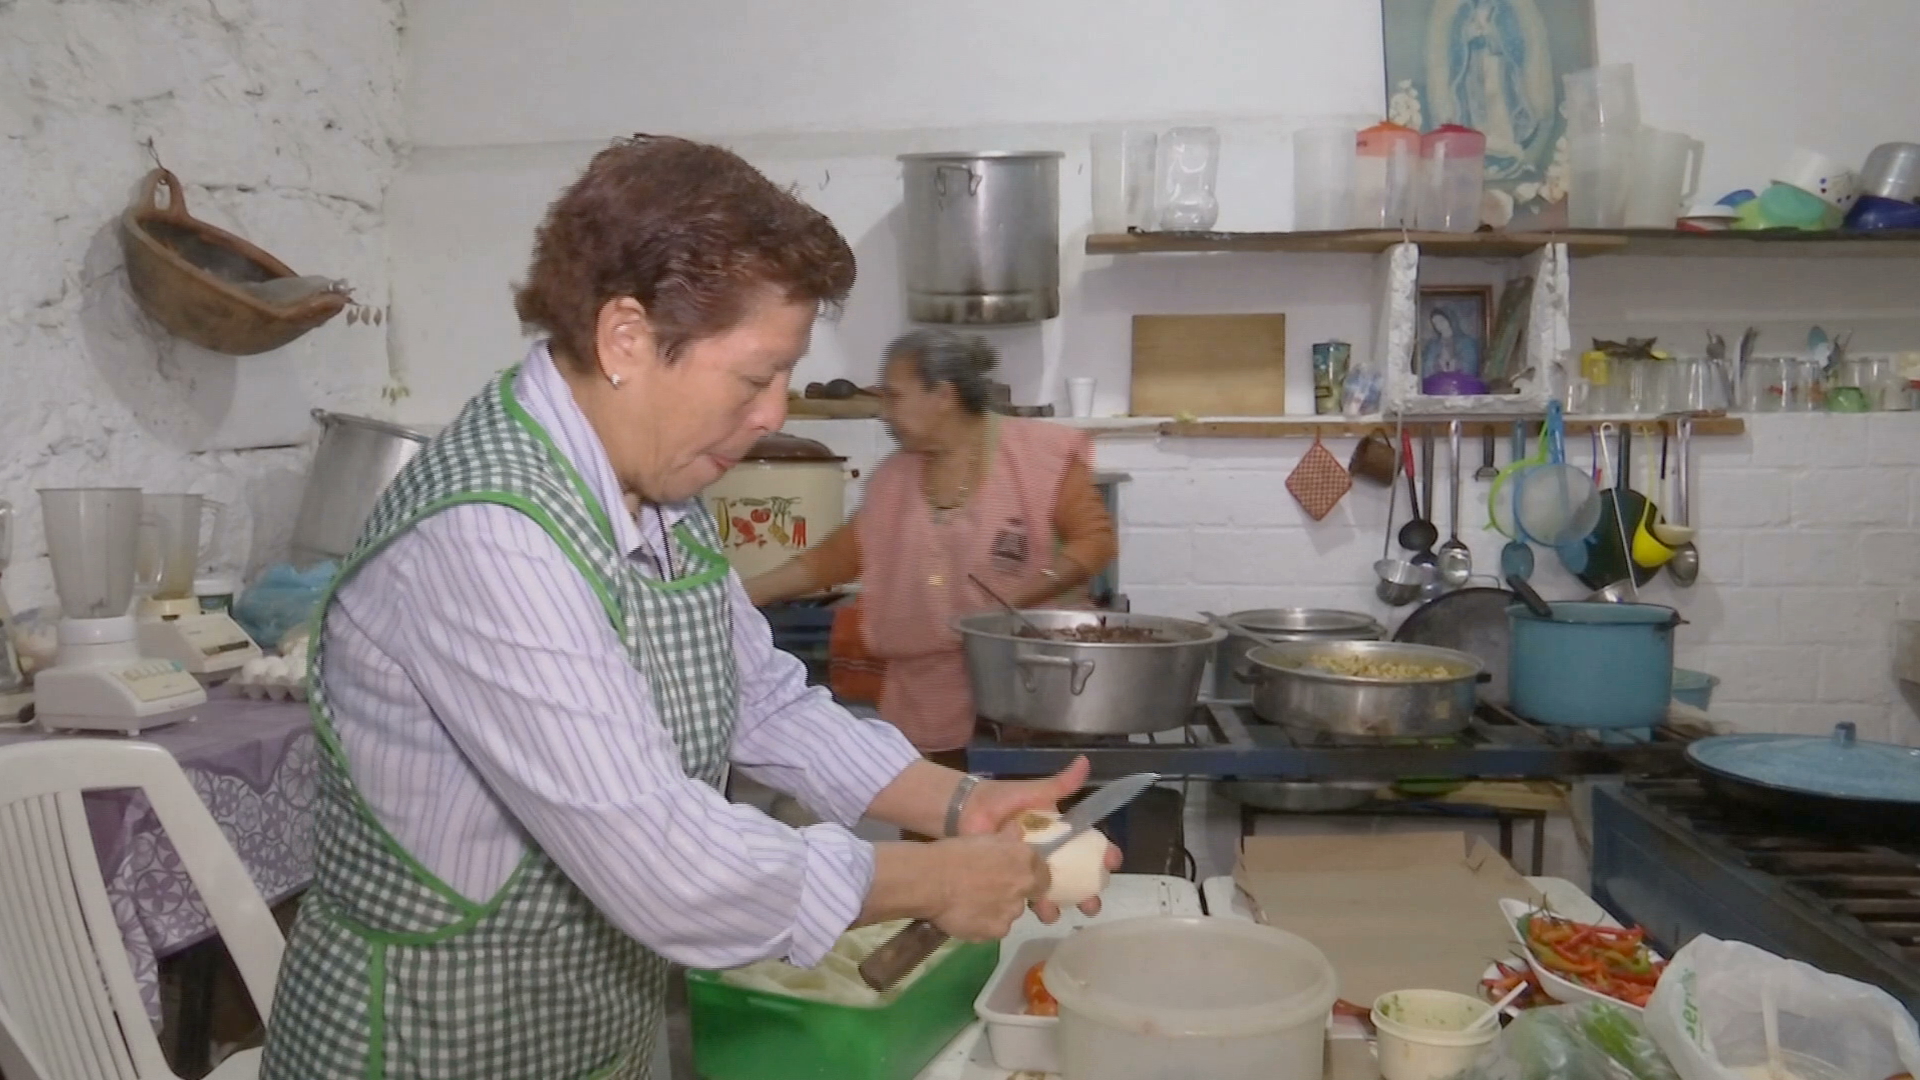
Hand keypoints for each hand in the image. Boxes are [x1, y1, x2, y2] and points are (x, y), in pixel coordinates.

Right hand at [927, 825, 1049, 941]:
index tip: (1015, 879)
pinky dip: (983, 925)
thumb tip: (1018, 832)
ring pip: (1009, 913)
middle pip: (1026, 895)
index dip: (1030, 878)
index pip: (1044, 875)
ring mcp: (1012, 912)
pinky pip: (994, 929)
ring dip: (997, 910)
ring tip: (972, 903)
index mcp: (1025, 859)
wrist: (930, 881)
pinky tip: (966, 916)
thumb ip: (1007, 838)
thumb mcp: (984, 837)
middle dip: (1011, 894)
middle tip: (988, 890)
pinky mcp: (997, 932)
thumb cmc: (954, 853)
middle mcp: (1025, 886)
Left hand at [954, 755, 1123, 922]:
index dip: (1104, 856)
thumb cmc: (1002, 800)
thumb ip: (1060, 784)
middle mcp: (1050, 854)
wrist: (966, 812)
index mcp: (1060, 832)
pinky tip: (1037, 911)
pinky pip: (1029, 897)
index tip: (1111, 863)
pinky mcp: (1013, 880)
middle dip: (1089, 892)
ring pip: (1054, 892)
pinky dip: (1036, 906)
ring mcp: (1032, 869)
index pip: (1090, 846)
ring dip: (1062, 905)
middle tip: (1092, 903)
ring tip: (1057, 912)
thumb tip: (1085, 761)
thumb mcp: (1034, 792)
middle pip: (1078, 877)